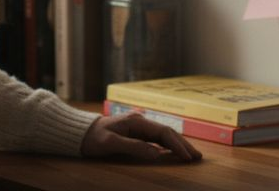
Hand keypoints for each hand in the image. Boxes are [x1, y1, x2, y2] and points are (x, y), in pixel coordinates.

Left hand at [79, 114, 201, 162]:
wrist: (80, 132)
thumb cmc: (93, 137)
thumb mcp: (111, 144)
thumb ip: (134, 147)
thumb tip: (157, 154)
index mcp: (137, 122)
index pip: (163, 133)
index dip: (177, 145)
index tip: (188, 157)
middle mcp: (141, 122)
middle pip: (167, 132)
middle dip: (183, 144)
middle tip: (198, 157)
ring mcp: (139, 127)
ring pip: (164, 136)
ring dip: (178, 145)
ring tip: (192, 155)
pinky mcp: (136, 132)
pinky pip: (157, 139)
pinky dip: (168, 146)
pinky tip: (175, 153)